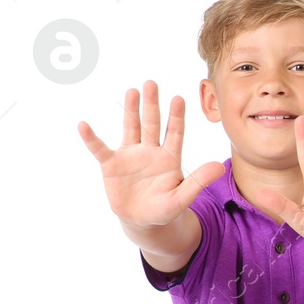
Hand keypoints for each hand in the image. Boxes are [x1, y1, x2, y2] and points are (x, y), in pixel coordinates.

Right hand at [79, 81, 222, 227]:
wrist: (142, 221)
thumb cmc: (164, 209)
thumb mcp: (182, 198)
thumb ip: (198, 181)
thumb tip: (220, 167)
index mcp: (169, 158)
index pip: (174, 133)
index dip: (176, 117)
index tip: (179, 98)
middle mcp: (150, 152)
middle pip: (152, 124)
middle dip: (152, 105)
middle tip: (151, 83)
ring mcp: (130, 156)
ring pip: (131, 128)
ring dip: (130, 111)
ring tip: (132, 91)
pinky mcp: (111, 165)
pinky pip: (100, 149)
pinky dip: (91, 138)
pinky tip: (84, 125)